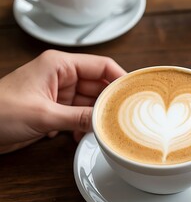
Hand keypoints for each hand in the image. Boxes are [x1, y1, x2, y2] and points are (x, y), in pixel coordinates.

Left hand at [0, 50, 125, 153]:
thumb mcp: (43, 115)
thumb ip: (78, 117)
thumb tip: (105, 121)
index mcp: (59, 65)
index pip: (101, 66)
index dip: (120, 77)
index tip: (135, 92)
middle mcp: (62, 77)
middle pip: (98, 85)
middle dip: (110, 101)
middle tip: (126, 116)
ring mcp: (59, 94)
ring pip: (90, 102)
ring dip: (97, 116)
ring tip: (108, 128)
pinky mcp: (55, 109)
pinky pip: (79, 114)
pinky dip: (84, 125)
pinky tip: (84, 135)